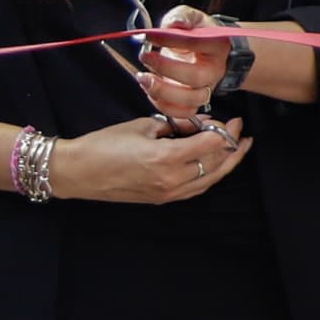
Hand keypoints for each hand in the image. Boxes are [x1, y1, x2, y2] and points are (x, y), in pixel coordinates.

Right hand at [47, 114, 250, 204]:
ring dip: (226, 164)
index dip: (226, 131)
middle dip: (232, 146)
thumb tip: (199, 125)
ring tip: (238, 150)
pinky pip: (195, 188)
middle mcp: (172, 180)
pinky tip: (214, 165)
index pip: (211, 145)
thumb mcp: (142, 126)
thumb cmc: (104, 145)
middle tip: (240, 131)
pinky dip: (209, 176)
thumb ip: (175, 126)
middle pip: (216, 164)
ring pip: (209, 180)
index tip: (231, 119)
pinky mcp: (161, 199)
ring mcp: (167, 193)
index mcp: (166, 158)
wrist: (79, 173)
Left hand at [141, 6, 319, 111]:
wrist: (207, 52)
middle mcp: (215, 70)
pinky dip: (163, 105)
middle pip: (196, 78)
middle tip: (145, 57)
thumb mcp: (190, 17)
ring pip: (190, 100)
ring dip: (162, 91)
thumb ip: (181, 17)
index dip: (171, 40)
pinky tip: (149, 90)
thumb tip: (173, 24)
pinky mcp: (194, 102)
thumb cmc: (196, 33)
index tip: (150, 36)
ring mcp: (205, 88)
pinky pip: (182, 112)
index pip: (196, 43)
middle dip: (166, 69)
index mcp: (217, 45)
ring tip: (143, 78)